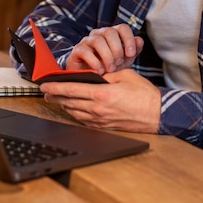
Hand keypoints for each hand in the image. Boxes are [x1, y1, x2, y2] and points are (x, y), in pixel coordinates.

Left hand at [40, 68, 160, 132]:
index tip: (45, 85)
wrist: (157, 113)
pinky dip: (76, 114)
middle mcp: (98, 109)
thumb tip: (93, 75)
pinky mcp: (105, 127)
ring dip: (64, 106)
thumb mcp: (124, 75)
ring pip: (75, 113)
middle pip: (69, 103)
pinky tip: (73, 109)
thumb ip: (106, 75)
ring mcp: (101, 120)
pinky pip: (84, 120)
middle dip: (55, 97)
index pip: (72, 90)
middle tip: (45, 93)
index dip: (56, 87)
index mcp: (102, 93)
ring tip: (56, 100)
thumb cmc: (143, 94)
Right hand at [66, 23, 143, 74]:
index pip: (122, 27)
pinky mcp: (77, 50)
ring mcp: (87, 41)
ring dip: (107, 56)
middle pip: (110, 32)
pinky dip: (94, 62)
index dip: (128, 39)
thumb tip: (139, 40)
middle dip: (117, 49)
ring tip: (110, 69)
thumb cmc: (109, 68)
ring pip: (98, 40)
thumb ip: (134, 50)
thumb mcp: (125, 61)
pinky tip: (100, 71)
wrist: (92, 80)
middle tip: (119, 63)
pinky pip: (85, 51)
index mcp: (112, 34)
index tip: (131, 54)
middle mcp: (99, 34)